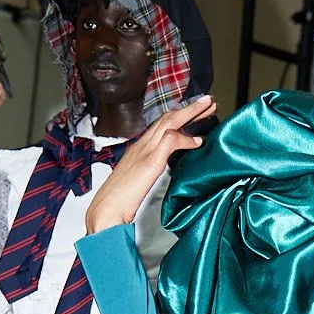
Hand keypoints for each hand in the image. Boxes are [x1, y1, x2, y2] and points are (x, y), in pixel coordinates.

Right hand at [84, 95, 215, 234]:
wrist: (104, 212)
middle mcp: (140, 146)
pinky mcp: (149, 162)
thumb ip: (149, 172)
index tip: (195, 113)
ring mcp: (144, 151)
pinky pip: (170, 141)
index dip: (179, 117)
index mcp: (137, 149)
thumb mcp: (137, 182)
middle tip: (208, 101)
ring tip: (210, 107)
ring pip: (169, 122)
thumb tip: (160, 171)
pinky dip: (186, 139)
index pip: (160, 126)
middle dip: (190, 108)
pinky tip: (198, 142)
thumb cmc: (118, 202)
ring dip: (191, 113)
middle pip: (167, 118)